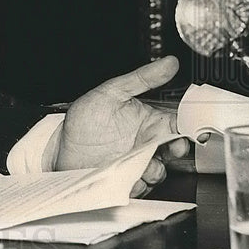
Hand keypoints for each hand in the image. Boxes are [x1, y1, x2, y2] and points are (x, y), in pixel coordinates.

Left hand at [55, 56, 190, 196]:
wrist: (61, 145)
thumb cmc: (85, 119)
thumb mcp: (111, 91)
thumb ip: (141, 78)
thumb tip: (168, 63)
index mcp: (148, 121)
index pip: (177, 124)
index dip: (187, 127)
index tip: (186, 128)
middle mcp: (146, 143)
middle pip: (174, 150)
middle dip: (175, 151)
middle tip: (168, 148)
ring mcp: (138, 163)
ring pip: (160, 170)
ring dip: (154, 168)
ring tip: (140, 161)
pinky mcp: (127, 180)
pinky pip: (141, 186)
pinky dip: (138, 182)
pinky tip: (126, 173)